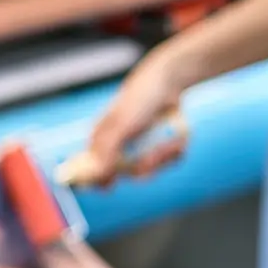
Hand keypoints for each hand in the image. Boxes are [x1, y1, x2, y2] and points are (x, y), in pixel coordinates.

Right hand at [66, 51, 189, 187]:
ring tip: (168, 143)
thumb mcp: (120, 125)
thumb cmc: (138, 99)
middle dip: (144, 166)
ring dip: (162, 157)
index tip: (109, 185)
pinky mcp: (159, 147)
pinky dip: (173, 151)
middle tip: (152, 156)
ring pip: (149, 169)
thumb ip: (106, 151)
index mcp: (102, 142)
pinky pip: (166, 162)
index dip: (100, 180)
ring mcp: (141, 149)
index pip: (92, 171)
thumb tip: (93, 174)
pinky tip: (175, 139)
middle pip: (127, 175)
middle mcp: (121, 148)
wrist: (168, 82)